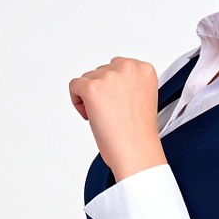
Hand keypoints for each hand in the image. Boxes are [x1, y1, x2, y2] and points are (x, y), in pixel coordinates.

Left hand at [69, 57, 166, 180]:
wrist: (136, 151)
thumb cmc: (139, 133)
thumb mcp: (142, 98)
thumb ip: (129, 84)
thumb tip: (111, 83)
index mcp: (144, 70)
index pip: (118, 67)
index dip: (114, 87)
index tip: (118, 102)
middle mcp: (128, 69)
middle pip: (101, 71)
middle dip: (102, 91)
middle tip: (111, 112)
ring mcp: (109, 77)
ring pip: (87, 78)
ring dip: (90, 97)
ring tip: (105, 116)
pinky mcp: (92, 88)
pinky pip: (74, 86)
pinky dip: (77, 102)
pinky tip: (91, 115)